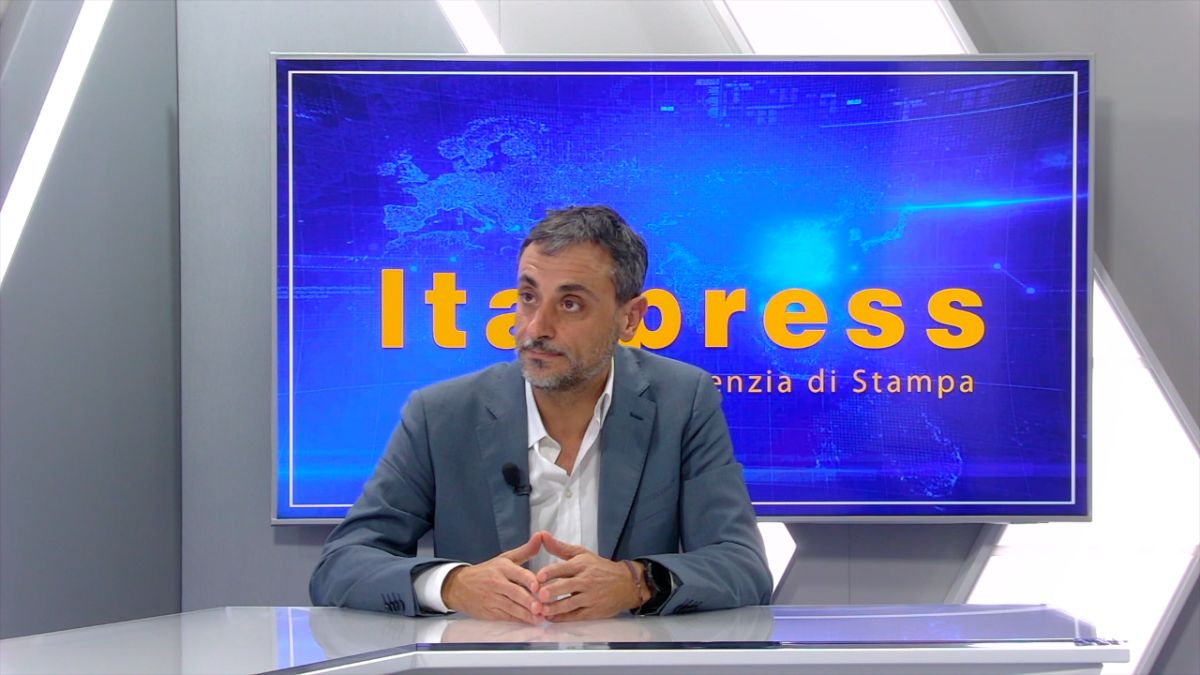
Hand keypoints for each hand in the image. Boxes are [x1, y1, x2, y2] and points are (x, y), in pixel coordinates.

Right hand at [442, 532, 544, 623]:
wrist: (458, 586)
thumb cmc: (487, 571)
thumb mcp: (505, 558)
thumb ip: (525, 550)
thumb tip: (541, 536)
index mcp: (502, 567)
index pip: (517, 573)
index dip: (528, 580)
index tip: (538, 587)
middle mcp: (496, 582)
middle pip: (514, 592)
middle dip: (528, 601)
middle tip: (541, 608)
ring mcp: (491, 598)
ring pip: (511, 607)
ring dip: (525, 614)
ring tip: (539, 618)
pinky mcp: (488, 612)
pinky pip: (505, 617)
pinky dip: (517, 620)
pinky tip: (528, 621)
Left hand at [534, 533, 648, 621]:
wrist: (627, 584)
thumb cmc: (600, 568)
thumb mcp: (582, 554)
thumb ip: (559, 547)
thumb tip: (542, 535)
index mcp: (582, 565)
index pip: (564, 568)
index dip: (551, 572)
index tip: (539, 576)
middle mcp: (586, 580)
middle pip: (567, 586)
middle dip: (552, 591)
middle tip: (539, 595)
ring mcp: (590, 597)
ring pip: (570, 604)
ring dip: (554, 608)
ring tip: (540, 610)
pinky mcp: (593, 611)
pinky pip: (575, 616)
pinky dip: (562, 618)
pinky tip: (550, 617)